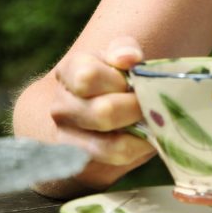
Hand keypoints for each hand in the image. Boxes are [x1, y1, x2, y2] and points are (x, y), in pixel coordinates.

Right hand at [49, 37, 155, 190]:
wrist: (84, 113)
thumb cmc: (108, 79)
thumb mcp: (114, 57)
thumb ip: (123, 50)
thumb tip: (129, 58)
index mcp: (69, 72)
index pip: (88, 76)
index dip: (118, 81)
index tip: (129, 82)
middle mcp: (62, 107)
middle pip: (105, 113)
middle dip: (137, 109)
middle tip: (149, 105)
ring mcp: (67, 139)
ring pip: (113, 146)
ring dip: (140, 135)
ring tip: (149, 124)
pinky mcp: (81, 163)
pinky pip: (116, 163)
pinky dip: (137, 151)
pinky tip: (142, 141)